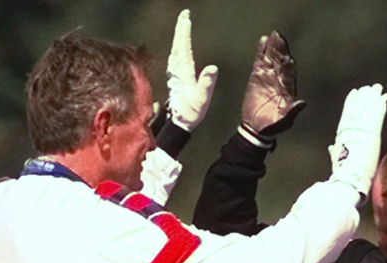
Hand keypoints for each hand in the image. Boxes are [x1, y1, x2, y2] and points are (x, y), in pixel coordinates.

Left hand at [167, 9, 218, 131]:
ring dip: (178, 36)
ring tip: (182, 25)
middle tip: (184, 15)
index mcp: (184, 73)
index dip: (184, 33)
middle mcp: (177, 71)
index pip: (184, 48)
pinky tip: (178, 46)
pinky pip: (175, 57)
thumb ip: (206, 84)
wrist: (178, 123)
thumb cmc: (190, 113)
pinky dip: (177, 47)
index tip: (186, 19)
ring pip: (175, 50)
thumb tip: (212, 68)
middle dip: (181, 29)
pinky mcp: (175, 78)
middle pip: (178, 45)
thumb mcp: (201, 101)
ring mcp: (174, 74)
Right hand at [241, 31, 306, 138]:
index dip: (288, 63)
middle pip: (280, 62)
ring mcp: (268, 78)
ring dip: (272, 47)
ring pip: (271, 59)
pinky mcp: (257, 78)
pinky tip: (262, 41)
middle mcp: (279, 81)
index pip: (289, 73)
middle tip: (279, 37)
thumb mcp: (284, 121)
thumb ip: (292, 112)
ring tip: (272, 35)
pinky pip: (259, 62)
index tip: (287, 55)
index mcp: (288, 90)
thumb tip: (302, 104)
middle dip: (280, 50)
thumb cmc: (272, 126)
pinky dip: (261, 52)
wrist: (256, 128)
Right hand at [328, 84, 386, 197]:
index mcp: (342, 136)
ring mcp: (360, 132)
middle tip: (369, 87)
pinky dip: (380, 107)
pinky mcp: (371, 136)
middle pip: (357, 109)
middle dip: (363, 97)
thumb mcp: (336, 160)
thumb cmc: (342, 175)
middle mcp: (350, 131)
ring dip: (372, 98)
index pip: (347, 115)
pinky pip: (376, 118)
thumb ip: (334, 151)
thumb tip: (330, 147)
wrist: (347, 181)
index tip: (355, 93)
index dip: (351, 103)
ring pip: (366, 110)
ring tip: (377, 88)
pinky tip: (384, 99)